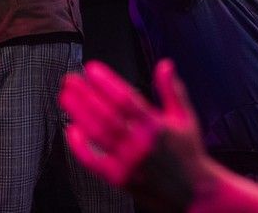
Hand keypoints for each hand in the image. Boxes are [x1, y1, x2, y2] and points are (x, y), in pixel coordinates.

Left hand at [59, 59, 206, 199]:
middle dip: (85, 95)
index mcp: (156, 127)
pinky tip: (71, 130)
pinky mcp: (118, 179)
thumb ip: (172, 90)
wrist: (191, 191)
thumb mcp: (186, 117)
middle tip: (71, 79)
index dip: (106, 82)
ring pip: (96, 134)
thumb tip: (165, 66)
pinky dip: (80, 146)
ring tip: (67, 97)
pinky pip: (93, 161)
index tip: (92, 70)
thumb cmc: (188, 153)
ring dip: (79, 113)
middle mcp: (139, 144)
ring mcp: (127, 162)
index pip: (126, 99)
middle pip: (105, 115)